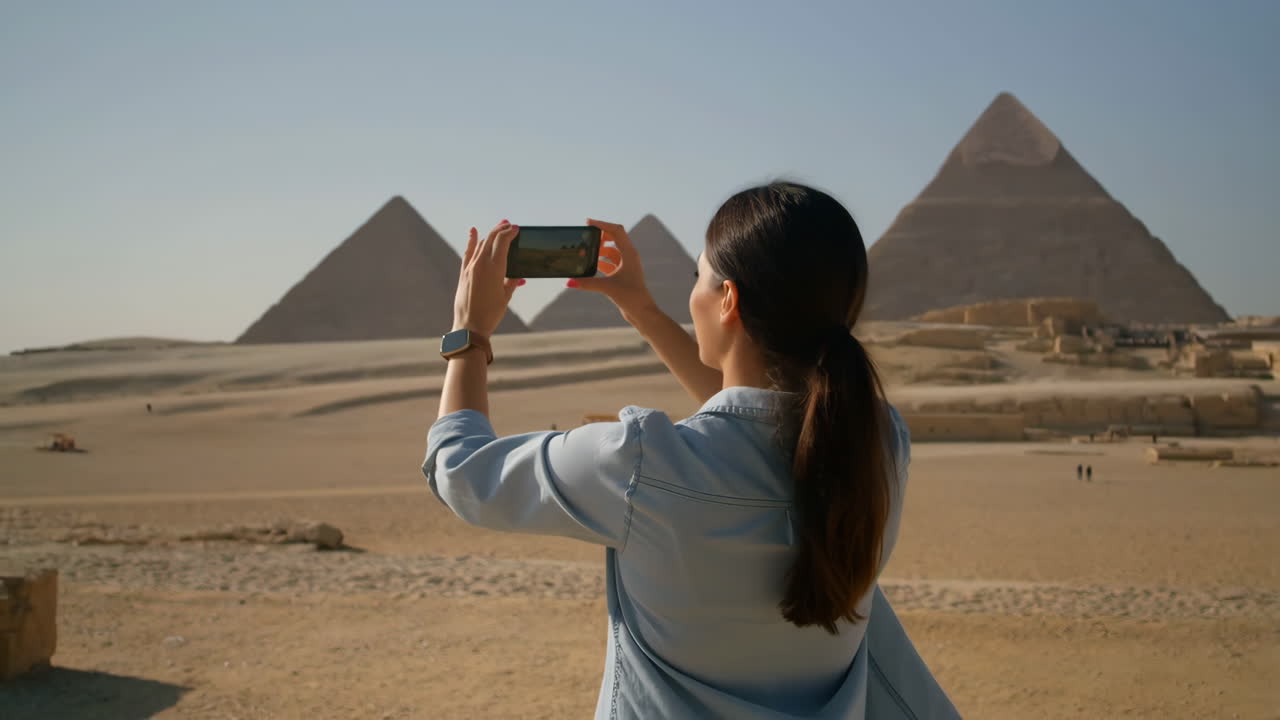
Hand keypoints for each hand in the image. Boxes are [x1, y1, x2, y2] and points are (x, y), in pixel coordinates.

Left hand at [453, 220, 522, 335]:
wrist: (470, 326)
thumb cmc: (491, 314)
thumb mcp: (506, 297)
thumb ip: (512, 282)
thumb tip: (519, 275)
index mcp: (495, 269)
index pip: (502, 242)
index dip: (510, 233)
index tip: (516, 229)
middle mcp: (481, 264)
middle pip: (491, 239)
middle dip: (501, 230)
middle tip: (509, 225)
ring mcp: (470, 268)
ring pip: (481, 244)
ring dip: (490, 234)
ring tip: (498, 227)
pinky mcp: (463, 273)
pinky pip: (468, 253)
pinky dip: (471, 241)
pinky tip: (473, 231)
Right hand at [570, 218, 657, 319]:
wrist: (642, 312)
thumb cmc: (631, 297)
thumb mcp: (608, 287)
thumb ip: (587, 283)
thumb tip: (569, 282)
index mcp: (629, 253)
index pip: (616, 231)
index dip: (602, 224)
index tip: (588, 223)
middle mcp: (629, 256)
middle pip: (614, 237)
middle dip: (599, 235)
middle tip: (585, 236)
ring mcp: (626, 265)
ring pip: (611, 251)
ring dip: (599, 249)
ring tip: (584, 250)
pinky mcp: (623, 274)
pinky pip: (610, 262)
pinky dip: (600, 261)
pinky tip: (589, 264)